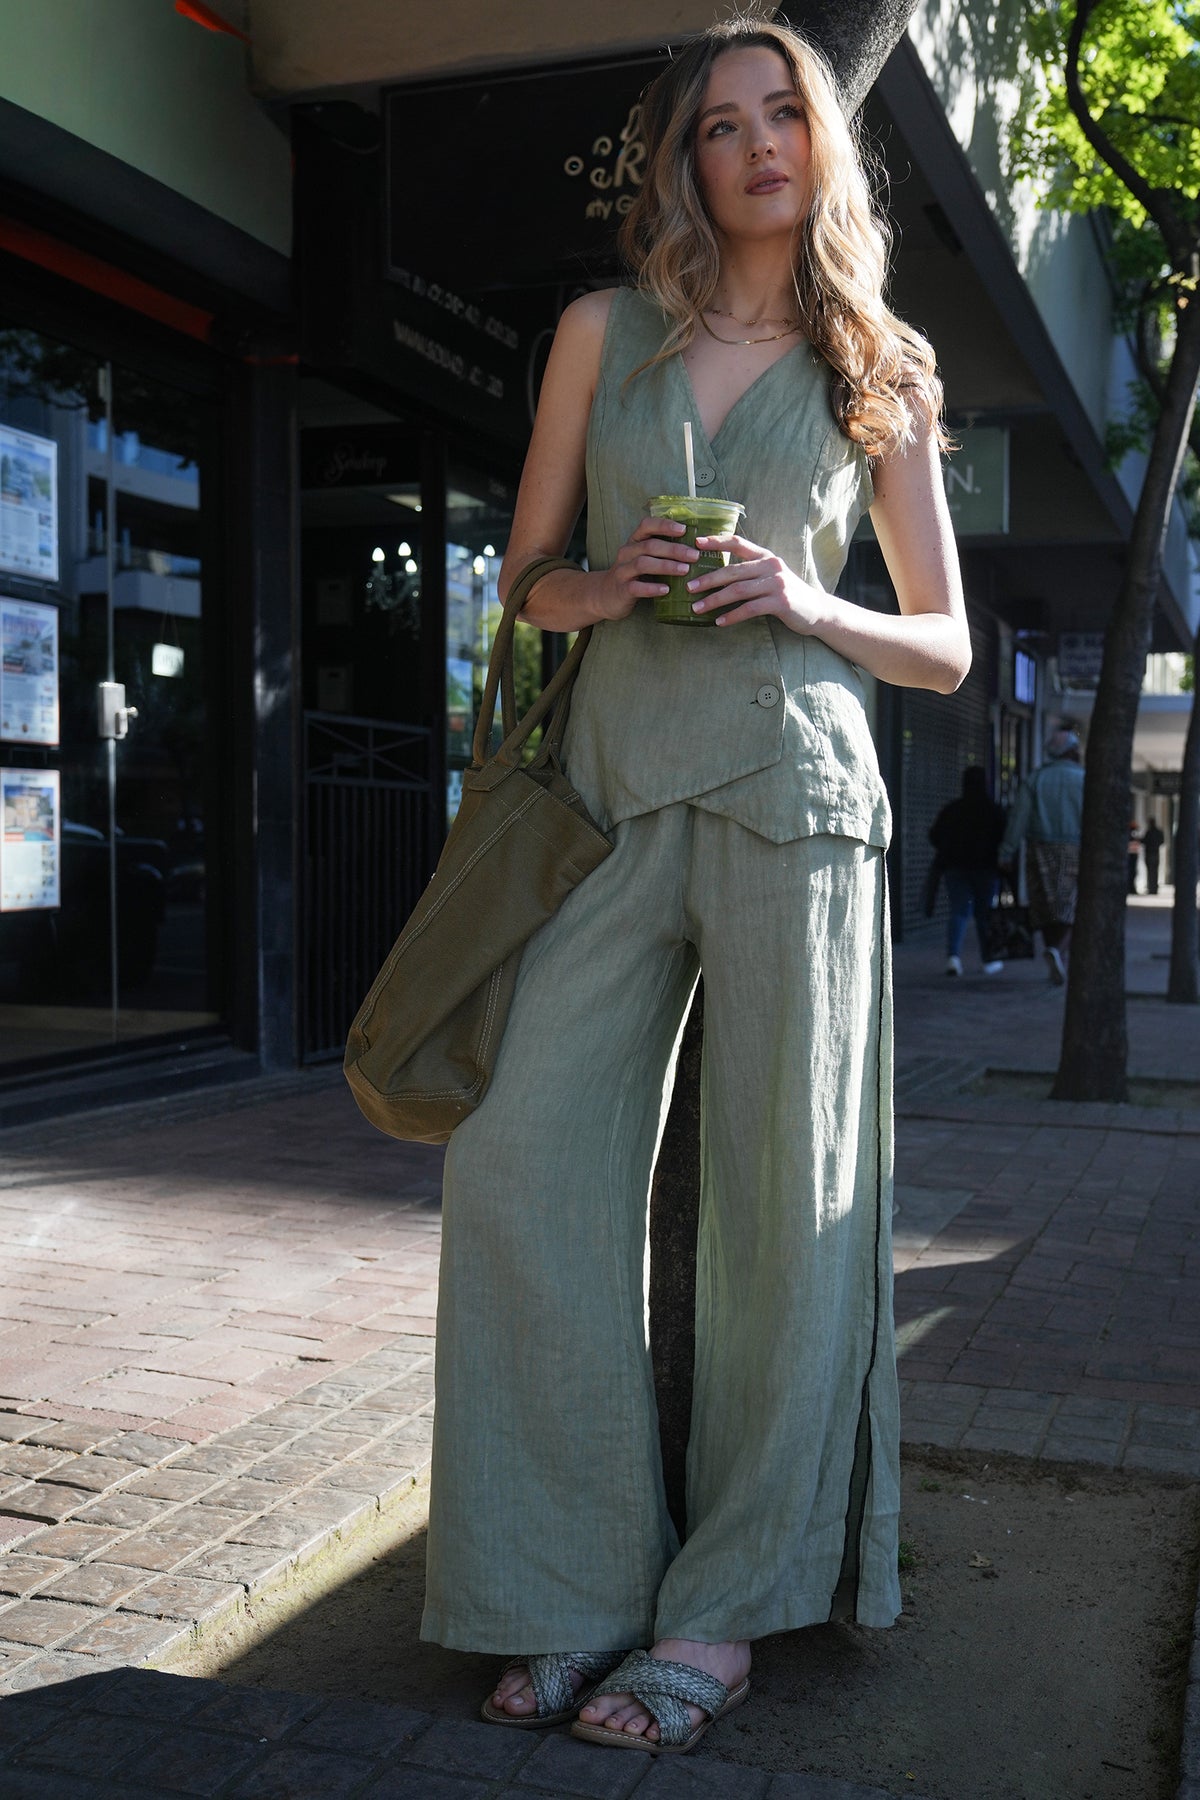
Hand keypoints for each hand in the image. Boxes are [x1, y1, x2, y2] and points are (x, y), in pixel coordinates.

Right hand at [594, 517, 697, 620]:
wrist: (606, 596)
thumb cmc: (633, 575)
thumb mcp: (643, 557)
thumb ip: (661, 551)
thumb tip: (695, 546)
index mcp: (634, 542)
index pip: (647, 525)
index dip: (665, 525)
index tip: (684, 529)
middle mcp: (627, 553)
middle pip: (650, 546)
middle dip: (674, 549)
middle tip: (694, 555)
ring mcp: (622, 571)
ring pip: (644, 564)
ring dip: (666, 566)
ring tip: (685, 570)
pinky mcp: (622, 589)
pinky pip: (637, 587)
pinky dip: (653, 588)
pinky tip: (666, 590)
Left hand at [687, 532, 829, 632]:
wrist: (816, 610)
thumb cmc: (787, 594)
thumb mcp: (770, 576)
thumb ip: (750, 572)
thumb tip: (717, 577)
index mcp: (765, 556)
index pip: (738, 543)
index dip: (716, 541)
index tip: (696, 542)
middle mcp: (771, 566)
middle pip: (732, 571)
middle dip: (708, 579)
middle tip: (689, 587)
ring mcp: (776, 583)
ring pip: (738, 590)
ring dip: (715, 600)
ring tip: (698, 608)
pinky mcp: (780, 601)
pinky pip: (750, 608)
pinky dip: (732, 616)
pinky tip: (719, 622)